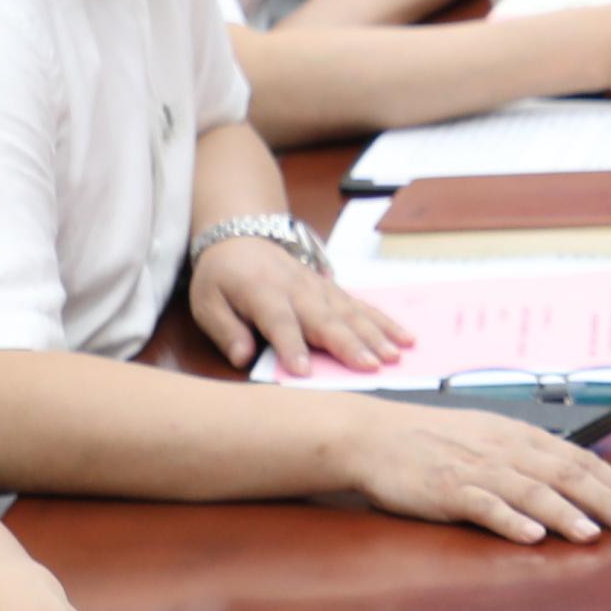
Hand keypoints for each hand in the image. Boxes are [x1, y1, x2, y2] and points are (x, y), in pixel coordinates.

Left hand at [191, 239, 405, 380]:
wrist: (240, 237)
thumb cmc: (222, 278)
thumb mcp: (206, 303)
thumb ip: (225, 331)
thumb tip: (242, 358)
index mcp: (262, 293)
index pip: (280, 322)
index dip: (292, 347)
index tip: (304, 372)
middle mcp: (297, 289)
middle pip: (325, 319)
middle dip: (349, 344)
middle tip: (371, 366)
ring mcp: (319, 288)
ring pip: (351, 312)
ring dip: (375, 334)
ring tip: (394, 355)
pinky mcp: (333, 290)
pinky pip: (362, 306)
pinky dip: (384, 322)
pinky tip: (404, 337)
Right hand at [340, 399, 610, 543]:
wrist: (375, 436)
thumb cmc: (433, 439)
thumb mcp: (488, 436)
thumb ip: (528, 455)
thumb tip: (573, 474)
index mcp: (519, 435)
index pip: (579, 457)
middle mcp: (505, 449)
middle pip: (565, 473)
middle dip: (606, 499)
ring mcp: (476, 469)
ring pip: (531, 490)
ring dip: (566, 512)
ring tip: (594, 533)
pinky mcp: (448, 490)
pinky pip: (485, 505)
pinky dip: (510, 520)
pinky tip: (532, 535)